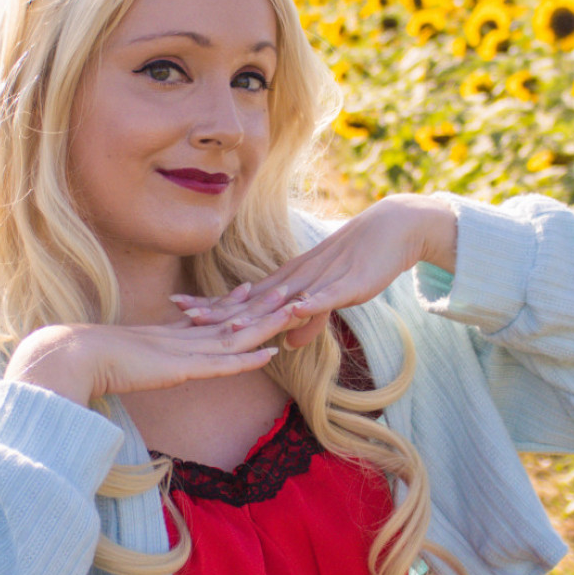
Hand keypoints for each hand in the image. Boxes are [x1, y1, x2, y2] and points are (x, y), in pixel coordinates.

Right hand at [4, 297, 314, 404]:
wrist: (73, 357)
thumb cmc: (84, 360)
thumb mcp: (112, 358)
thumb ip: (123, 358)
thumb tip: (116, 360)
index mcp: (163, 337)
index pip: (204, 319)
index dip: (229, 306)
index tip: (249, 290)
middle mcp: (178, 340)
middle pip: (227, 322)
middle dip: (259, 308)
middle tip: (289, 290)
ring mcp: (182, 353)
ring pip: (235, 338)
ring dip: (265, 326)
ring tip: (295, 311)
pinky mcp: (182, 369)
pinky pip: (223, 364)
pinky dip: (247, 358)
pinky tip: (271, 353)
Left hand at [170, 195, 455, 349]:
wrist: (392, 229)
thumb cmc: (359, 263)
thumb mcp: (330, 298)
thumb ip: (308, 320)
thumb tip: (288, 345)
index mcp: (288, 282)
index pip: (243, 299)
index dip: (214, 305)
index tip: (182, 309)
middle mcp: (297, 280)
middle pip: (252, 300)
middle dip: (220, 309)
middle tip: (183, 313)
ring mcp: (320, 281)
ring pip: (282, 300)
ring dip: (256, 311)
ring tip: (228, 324)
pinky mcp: (347, 284)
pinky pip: (326, 296)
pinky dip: (310, 304)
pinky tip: (293, 310)